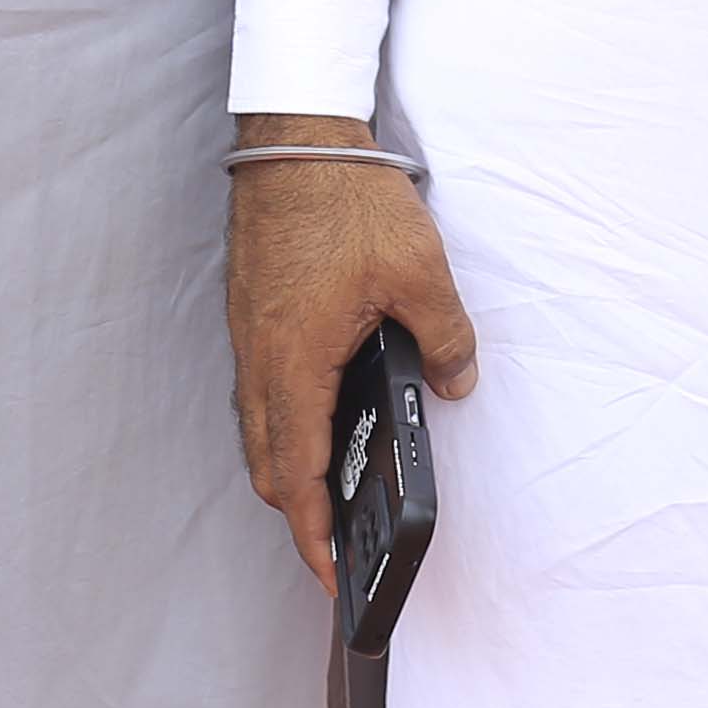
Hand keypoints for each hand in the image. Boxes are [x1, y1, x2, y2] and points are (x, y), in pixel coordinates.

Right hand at [226, 112, 477, 586]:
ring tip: (334, 487)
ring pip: (260, 426)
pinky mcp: (253, 309)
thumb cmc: (346, 197)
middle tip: (338, 542)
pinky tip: (325, 409)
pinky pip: (261, 387)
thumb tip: (457, 382)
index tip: (333, 574)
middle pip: (267, 463)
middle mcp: (260, 356)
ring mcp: (250, 332)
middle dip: (299, 512)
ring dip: (289, 465)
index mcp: (294, 361)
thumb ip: (444, 337)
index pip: (296, 475)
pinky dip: (285, 419)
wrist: (293, 133)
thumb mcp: (419, 270)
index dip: (313, 535)